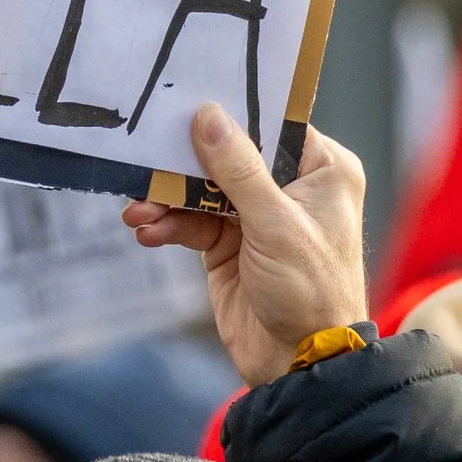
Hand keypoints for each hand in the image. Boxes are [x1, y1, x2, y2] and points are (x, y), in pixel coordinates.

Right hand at [123, 103, 368, 384]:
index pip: (272, 124)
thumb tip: (208, 115)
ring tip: (139, 210)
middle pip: (228, 155)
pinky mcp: (229, 245)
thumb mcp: (276, 224)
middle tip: (147, 157)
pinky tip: (148, 230)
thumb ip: (239, 169)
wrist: (300, 363)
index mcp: (322, 170)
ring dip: (167, 198)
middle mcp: (291, 187)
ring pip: (202, 189)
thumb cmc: (311, 291)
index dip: (231, 112)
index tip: (187, 98)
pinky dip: (168, 224)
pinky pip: (191, 221)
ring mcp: (257, 216)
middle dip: (184, 161)